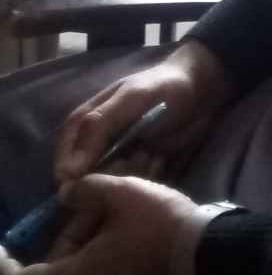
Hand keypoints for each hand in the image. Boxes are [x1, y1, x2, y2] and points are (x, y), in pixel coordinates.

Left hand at [0, 174, 196, 274]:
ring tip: (114, 186)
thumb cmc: (155, 225)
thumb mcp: (120, 193)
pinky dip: (107, 236)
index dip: (4, 261)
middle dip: (67, 225)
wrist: (205, 252)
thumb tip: (67, 193)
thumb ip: (86, 189)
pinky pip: (103, 263)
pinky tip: (127, 204)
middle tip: (81, 194)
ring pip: (84, 259)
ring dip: (92, 226)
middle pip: (57, 263)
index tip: (1, 245)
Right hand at [55, 40, 234, 184]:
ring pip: (111, 181)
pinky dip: (145, 177)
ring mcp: (121, 156)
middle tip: (129, 164)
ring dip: (127, 176)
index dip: (68, 174)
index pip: (65, 155)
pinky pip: (134, 183)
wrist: (202, 87)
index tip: (78, 189)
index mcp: (88, 121)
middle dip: (104, 177)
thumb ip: (100, 127)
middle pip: (87, 175)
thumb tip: (67, 171)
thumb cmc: (164, 86)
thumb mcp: (131, 99)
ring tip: (150, 156)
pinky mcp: (140, 166)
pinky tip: (160, 160)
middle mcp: (99, 142)